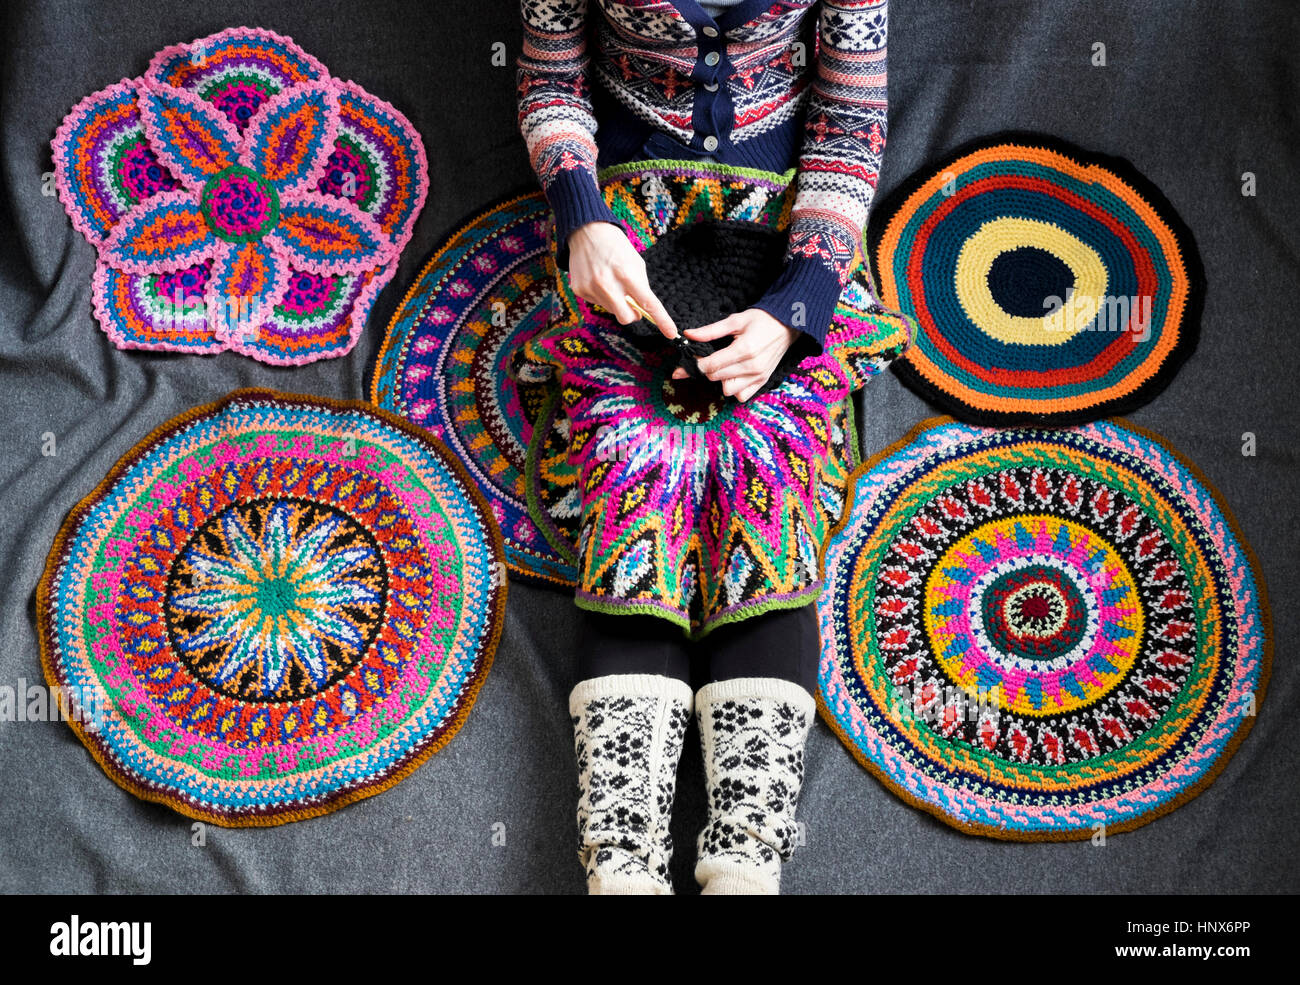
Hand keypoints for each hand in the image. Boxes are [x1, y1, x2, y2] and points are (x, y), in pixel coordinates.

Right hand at [566, 222, 677, 339]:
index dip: (661, 320)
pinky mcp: (580, 290)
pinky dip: (602, 297)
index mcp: (626, 274)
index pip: (648, 303)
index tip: (671, 333)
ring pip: (612, 311)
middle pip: (626, 318)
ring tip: (612, 282)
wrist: (586, 231)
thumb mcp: (635, 262)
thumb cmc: (616, 246)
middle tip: (633, 304)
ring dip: (617, 303)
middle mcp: (607, 283)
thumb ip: (641, 286)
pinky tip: (598, 280)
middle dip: (632, 315)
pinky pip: (598, 304)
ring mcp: (591, 288)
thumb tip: (642, 309)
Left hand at [672, 308, 798, 401]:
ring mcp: (759, 376)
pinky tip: (733, 375)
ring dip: (720, 380)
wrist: (787, 325)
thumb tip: (688, 335)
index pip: (711, 365)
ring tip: (724, 366)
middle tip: (707, 359)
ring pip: (727, 389)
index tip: (691, 359)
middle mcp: (752, 366)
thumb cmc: (761, 320)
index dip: (697, 363)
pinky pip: (742, 396)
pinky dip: (734, 389)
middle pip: (716, 377)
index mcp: (744, 349)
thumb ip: (710, 330)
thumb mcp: (735, 320)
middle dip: (706, 369)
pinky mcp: (763, 381)